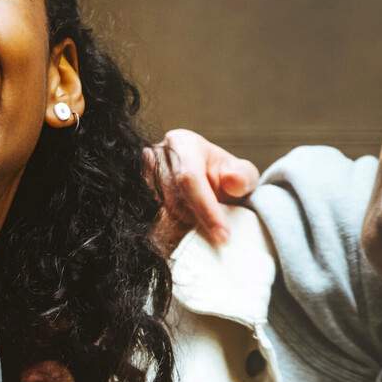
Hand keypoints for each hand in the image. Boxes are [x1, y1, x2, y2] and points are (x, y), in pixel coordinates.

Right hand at [142, 128, 259, 251]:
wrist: (207, 184)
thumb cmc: (225, 178)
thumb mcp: (243, 174)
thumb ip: (244, 177)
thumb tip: (233, 181)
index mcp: (181, 143)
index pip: (189, 178)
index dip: (206, 208)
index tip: (224, 236)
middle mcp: (154, 157)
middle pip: (172, 199)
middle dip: (197, 222)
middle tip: (219, 238)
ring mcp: (141, 179)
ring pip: (160, 215)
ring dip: (184, 230)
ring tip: (206, 233)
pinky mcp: (137, 200)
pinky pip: (152, 226)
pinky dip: (172, 236)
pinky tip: (189, 237)